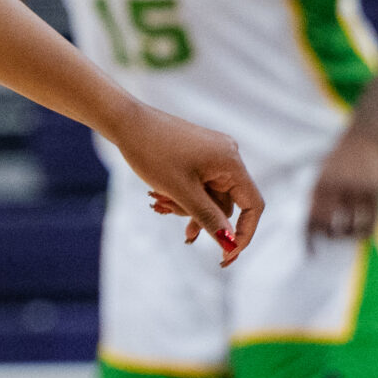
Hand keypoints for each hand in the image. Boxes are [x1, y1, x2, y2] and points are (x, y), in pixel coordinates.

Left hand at [114, 106, 262, 264]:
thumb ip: (209, 218)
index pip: (253, 206)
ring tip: (158, 202)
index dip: (243, 234)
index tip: (227, 256)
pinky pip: (199, 185)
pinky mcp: (198, 156)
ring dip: (188, 208)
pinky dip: (183, 196)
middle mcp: (227, 156)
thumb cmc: (151, 152)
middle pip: (227, 204)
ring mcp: (213, 155)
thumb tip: (230, 245)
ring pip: (210, 197)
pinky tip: (161, 198)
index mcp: (231, 162)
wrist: (124, 121)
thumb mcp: (181, 192)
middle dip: (202, 218)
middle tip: (180, 230)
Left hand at [308, 130, 377, 241]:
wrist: (364, 136)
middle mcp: (335, 188)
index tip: (311, 254)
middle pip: (330, 224)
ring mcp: (356, 189)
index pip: (311, 218)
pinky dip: (368, 228)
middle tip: (334, 237)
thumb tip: (313, 226)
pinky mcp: (375, 189)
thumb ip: (317, 196)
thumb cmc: (341, 158)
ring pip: (352, 224)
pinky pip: (372, 217)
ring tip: (350, 233)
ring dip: (350, 234)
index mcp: (319, 185)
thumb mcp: (323, 173)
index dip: (309, 239)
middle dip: (331, 237)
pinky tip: (366, 230)